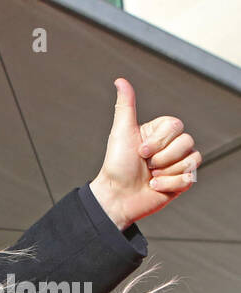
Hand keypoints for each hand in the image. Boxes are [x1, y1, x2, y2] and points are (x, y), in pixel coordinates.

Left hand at [88, 78, 199, 230]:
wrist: (116, 197)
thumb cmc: (116, 166)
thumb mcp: (121, 132)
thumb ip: (126, 106)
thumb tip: (120, 81)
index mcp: (159, 133)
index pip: (176, 126)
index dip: (159, 141)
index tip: (140, 151)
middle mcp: (170, 147)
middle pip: (187, 142)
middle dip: (162, 157)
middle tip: (146, 165)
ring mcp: (177, 164)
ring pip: (192, 159)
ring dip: (166, 171)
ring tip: (150, 176)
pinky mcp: (181, 182)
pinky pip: (190, 177)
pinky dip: (170, 184)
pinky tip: (155, 187)